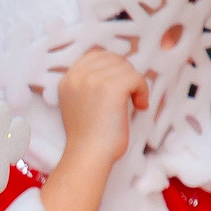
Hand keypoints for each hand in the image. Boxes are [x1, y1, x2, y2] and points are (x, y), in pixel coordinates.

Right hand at [55, 48, 146, 167]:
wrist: (89, 154)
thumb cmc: (89, 136)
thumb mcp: (79, 103)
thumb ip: (89, 84)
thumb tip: (117, 69)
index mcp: (67, 79)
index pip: (96, 55)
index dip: (113, 67)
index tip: (119, 87)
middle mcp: (78, 76)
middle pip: (113, 59)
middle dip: (125, 76)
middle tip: (128, 96)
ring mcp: (93, 79)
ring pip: (127, 68)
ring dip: (135, 85)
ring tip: (133, 103)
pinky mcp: (111, 87)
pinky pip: (137, 78)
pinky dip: (143, 91)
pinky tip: (139, 106)